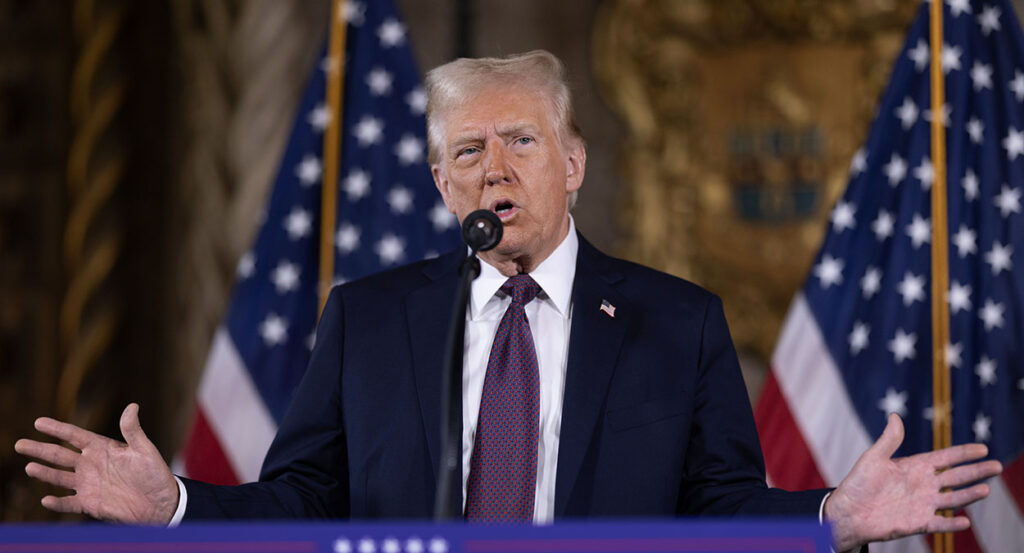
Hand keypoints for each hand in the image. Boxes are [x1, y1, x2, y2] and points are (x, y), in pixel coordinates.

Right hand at [14, 403, 179, 523]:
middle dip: (40, 449)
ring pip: (59, 477)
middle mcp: (91, 465)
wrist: (160, 503)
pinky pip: (68, 503)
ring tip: (29, 467)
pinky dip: (57, 503)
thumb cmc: (155, 473)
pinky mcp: (90, 504)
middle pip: (60, 455)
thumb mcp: (144, 450)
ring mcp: (88, 484)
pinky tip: (45, 499)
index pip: (74, 436)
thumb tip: (132, 406)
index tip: (38, 422)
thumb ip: (133, 430)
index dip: (57, 429)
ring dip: (44, 473)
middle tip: (20, 444)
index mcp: (102, 448)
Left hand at [824, 413, 1002, 550]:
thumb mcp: (873, 458)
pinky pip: (940, 524)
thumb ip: (889, 440)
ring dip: (969, 496)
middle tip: (997, 466)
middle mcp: (924, 485)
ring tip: (986, 489)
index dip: (963, 454)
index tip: (982, 448)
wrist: (848, 512)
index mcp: (915, 467)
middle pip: (956, 477)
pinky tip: (965, 522)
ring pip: (953, 499)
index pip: (946, 458)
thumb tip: (894, 415)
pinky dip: (952, 524)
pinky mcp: (918, 522)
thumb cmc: (858, 484)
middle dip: (976, 472)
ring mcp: (923, 504)